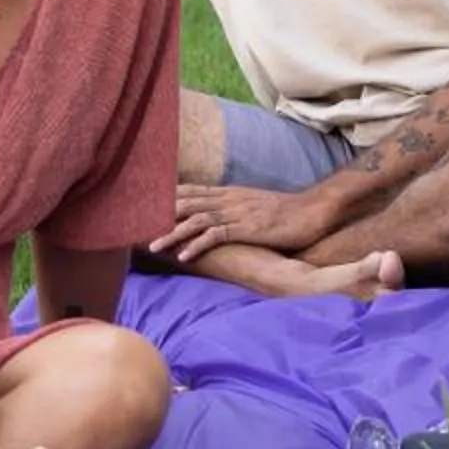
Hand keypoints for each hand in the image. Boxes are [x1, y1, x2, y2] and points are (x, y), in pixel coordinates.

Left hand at [151, 182, 334, 262]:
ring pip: (195, 218)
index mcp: (229, 193)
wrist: (312, 211)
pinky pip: (216, 235)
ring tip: (153, 246)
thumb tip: (219, 220)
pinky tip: (183, 256)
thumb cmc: (286, 213)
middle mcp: (228, 199)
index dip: (165, 198)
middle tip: (135, 227)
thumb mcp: (255, 207)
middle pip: (186, 202)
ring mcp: (237, 212)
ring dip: (172, 232)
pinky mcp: (246, 227)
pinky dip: (197, 245)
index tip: (142, 207)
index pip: (190, 191)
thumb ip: (235, 210)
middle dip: (159, 214)